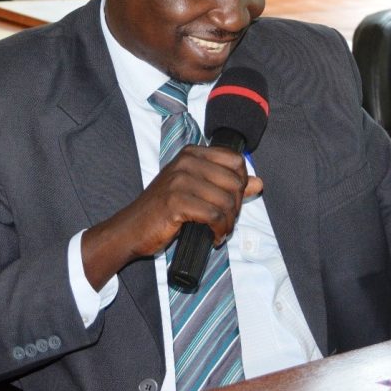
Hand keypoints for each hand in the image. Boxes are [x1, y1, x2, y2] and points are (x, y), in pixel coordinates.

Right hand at [81, 145, 261, 288]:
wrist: (131, 228)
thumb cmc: (163, 209)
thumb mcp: (196, 191)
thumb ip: (227, 184)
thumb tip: (258, 183)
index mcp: (191, 153)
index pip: (236, 160)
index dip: (241, 184)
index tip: (232, 201)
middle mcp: (186, 161)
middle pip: (234, 182)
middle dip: (236, 207)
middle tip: (225, 221)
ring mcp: (180, 180)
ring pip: (226, 201)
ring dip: (228, 223)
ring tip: (219, 231)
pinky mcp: (176, 201)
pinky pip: (214, 216)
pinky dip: (219, 231)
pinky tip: (212, 237)